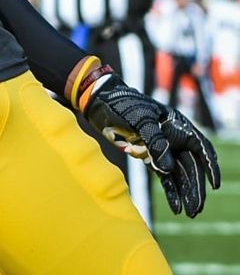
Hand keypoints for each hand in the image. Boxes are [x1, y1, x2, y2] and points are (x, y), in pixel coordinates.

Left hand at [84, 75, 220, 216]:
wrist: (101, 102)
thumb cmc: (123, 105)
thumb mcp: (141, 120)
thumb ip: (156, 142)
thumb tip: (168, 168)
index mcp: (177, 124)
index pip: (200, 147)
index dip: (209, 166)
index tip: (214, 184)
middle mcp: (173, 138)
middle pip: (191, 165)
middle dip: (196, 187)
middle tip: (197, 208)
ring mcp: (161, 148)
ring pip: (179, 174)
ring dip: (185, 193)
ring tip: (191, 212)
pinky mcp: (149, 157)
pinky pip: (164, 177)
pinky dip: (171, 191)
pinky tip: (176, 207)